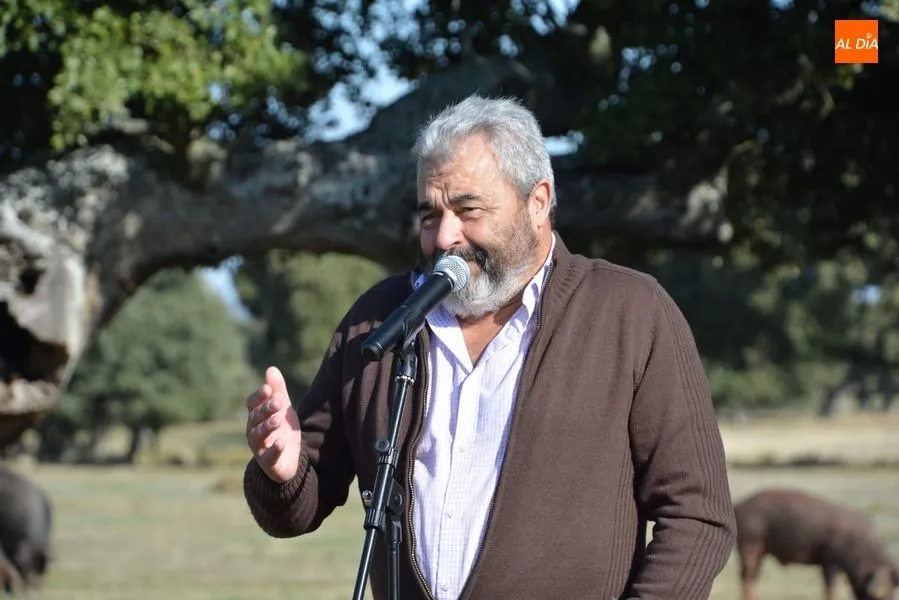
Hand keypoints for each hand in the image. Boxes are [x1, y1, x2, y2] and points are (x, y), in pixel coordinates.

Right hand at [246, 366, 302, 482]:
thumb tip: (271, 368)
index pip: (252, 404)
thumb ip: (277, 390)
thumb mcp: (282, 409)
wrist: (288, 458)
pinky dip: (274, 449)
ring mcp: (260, 447)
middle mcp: (254, 430)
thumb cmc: (281, 429)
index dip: (259, 396)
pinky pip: (269, 456)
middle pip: (256, 418)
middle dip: (266, 409)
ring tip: (278, 419)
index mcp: (256, 416)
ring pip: (259, 436)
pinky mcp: (269, 462)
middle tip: (279, 402)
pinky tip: (282, 442)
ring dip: (268, 426)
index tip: (268, 389)